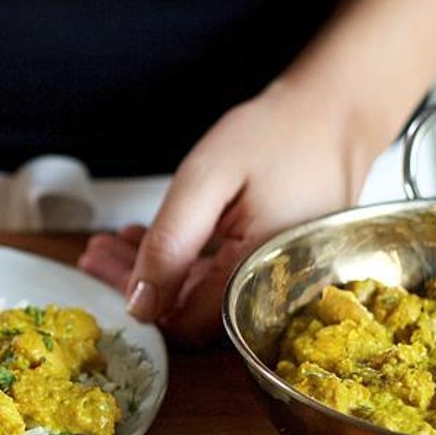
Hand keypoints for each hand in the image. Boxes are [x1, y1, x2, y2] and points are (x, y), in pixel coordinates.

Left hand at [77, 85, 374, 346]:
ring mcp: (283, 285)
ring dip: (157, 273)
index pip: (184, 320)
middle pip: (191, 313)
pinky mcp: (281, 272)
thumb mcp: (207, 180)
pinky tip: (157, 241)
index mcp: (259, 274)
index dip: (138, 301)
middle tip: (97, 253)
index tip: (102, 268)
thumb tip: (139, 304)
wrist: (338, 113)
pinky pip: (226, 282)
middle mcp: (278, 292)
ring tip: (116, 244)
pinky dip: (186, 265)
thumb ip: (171, 243)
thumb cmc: (278, 135)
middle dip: (138, 283)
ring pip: (204, 298)